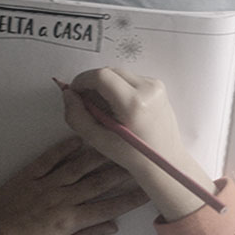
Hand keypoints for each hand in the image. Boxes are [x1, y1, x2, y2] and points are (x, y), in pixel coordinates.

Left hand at [0, 137, 147, 234]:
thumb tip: (113, 226)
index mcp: (71, 220)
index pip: (108, 208)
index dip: (130, 199)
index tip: (148, 190)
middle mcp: (62, 199)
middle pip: (98, 182)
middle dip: (121, 171)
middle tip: (139, 159)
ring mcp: (45, 184)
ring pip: (78, 166)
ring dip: (99, 155)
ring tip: (116, 144)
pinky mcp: (29, 174)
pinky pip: (50, 157)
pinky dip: (64, 147)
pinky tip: (80, 138)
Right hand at [60, 67, 216, 221]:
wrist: (165, 162)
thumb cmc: (134, 157)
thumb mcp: (99, 141)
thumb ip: (78, 117)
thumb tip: (69, 95)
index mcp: (134, 103)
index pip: (101, 76)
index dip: (82, 81)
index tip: (74, 92)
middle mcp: (148, 89)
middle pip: (110, 72)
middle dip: (93, 84)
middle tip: (87, 104)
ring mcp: (156, 86)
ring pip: (120, 75)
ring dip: (106, 87)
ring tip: (104, 111)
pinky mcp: (159, 87)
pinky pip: (131, 80)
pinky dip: (120, 89)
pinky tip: (119, 110)